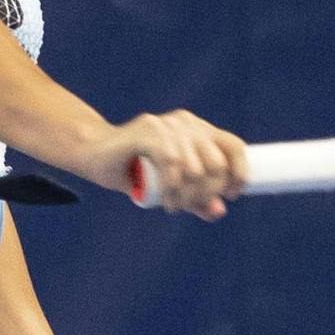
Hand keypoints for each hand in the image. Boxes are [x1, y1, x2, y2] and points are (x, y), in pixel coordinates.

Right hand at [84, 111, 242, 218]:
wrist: (94, 155)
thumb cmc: (133, 170)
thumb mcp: (170, 187)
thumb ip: (195, 198)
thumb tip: (220, 212)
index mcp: (199, 130)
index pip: (234, 146)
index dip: (239, 173)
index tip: (232, 196)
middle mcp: (187, 123)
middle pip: (216, 164)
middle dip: (206, 194)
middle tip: (186, 207)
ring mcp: (168, 124)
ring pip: (195, 168)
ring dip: (186, 197)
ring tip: (173, 207)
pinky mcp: (150, 129)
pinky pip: (173, 163)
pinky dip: (172, 188)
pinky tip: (166, 201)